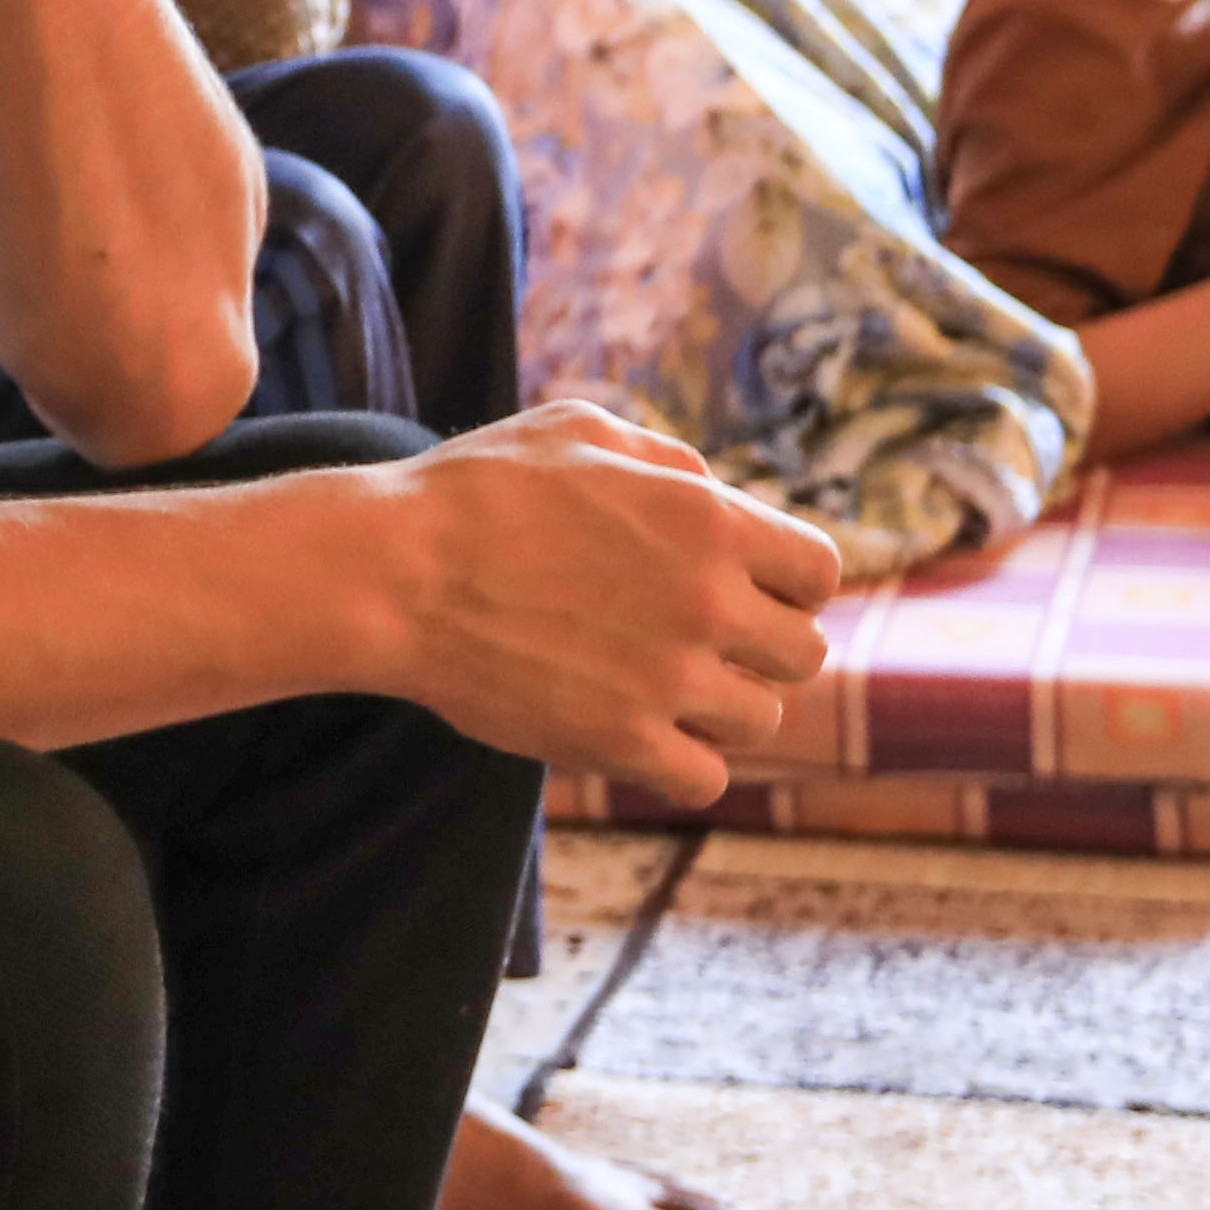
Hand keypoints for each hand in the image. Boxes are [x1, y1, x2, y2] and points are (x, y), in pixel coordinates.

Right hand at [359, 401, 842, 798]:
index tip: (744, 592)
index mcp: (707, 518)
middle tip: (699, 644)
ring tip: (660, 689)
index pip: (819, 572)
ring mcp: (668, 677)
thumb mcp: (580, 431)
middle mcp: (706, 599)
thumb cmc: (474, 490)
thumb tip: (720, 492)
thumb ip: (669, 460)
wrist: (390, 572)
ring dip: (719, 708)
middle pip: (803, 653)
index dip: (787, 584)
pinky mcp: (622, 741)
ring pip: (761, 719)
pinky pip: (705, 777)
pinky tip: (643, 737)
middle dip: (758, 648)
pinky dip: (683, 764)